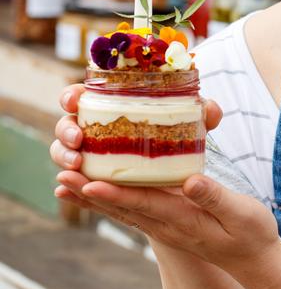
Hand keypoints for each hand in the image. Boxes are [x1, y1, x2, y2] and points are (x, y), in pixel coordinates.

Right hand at [50, 83, 221, 186]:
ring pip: (65, 155)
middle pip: (67, 125)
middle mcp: (96, 132)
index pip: (81, 96)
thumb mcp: (193, 127)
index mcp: (111, 108)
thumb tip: (210, 110)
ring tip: (77, 165)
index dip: (71, 96)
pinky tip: (60, 192)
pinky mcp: (99, 184)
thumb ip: (202, 116)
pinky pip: (77, 186)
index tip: (75, 100)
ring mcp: (94, 159)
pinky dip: (68, 189)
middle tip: (79, 140)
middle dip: (66, 130)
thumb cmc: (179, 140)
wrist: (182, 178)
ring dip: (64, 158)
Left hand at [52, 85, 280, 288]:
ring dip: (92, 199)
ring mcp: (165, 229)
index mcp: (184, 220)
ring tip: (63, 186)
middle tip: (60, 179)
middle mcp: (168, 227)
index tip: (88, 184)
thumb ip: (215, 197)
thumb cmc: (252, 235)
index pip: (143, 204)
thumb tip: (189, 181)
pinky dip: (109, 202)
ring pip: (122, 212)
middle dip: (90, 194)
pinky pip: (132, 213)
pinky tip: (94, 194)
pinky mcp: (168, 225)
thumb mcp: (242, 213)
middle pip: (122, 209)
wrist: (255, 263)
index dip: (115, 194)